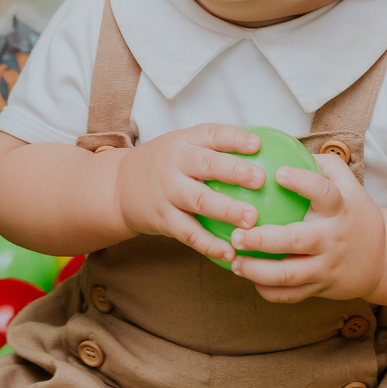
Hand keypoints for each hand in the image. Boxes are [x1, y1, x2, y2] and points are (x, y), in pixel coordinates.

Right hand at [113, 124, 265, 261]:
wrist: (118, 186)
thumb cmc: (165, 164)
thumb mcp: (182, 145)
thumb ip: (215, 147)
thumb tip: (267, 149)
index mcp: (184, 142)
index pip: (211, 134)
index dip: (234, 139)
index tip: (257, 145)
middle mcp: (174, 164)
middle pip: (206, 165)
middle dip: (234, 171)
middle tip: (260, 179)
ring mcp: (167, 192)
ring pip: (199, 201)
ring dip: (226, 210)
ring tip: (251, 220)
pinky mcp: (162, 219)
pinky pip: (189, 233)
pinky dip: (210, 245)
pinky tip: (231, 252)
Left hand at [229, 154, 386, 302]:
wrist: (384, 257)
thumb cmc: (355, 213)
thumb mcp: (349, 184)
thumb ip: (323, 164)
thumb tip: (287, 145)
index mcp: (339, 208)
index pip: (323, 192)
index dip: (302, 181)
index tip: (278, 173)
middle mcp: (333, 238)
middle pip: (296, 240)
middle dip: (263, 239)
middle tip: (237, 233)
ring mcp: (327, 266)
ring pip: (288, 274)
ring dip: (256, 270)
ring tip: (234, 261)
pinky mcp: (321, 288)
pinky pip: (290, 295)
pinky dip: (268, 290)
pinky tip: (249, 278)